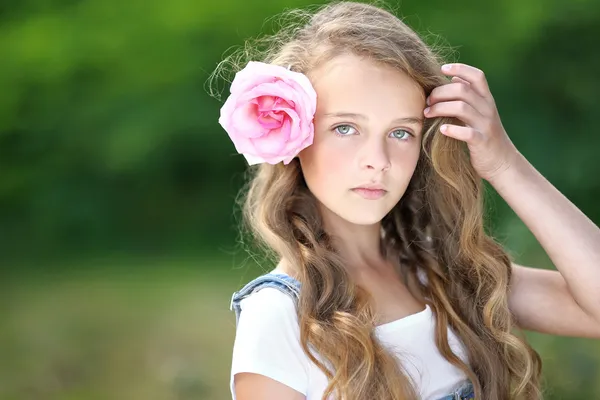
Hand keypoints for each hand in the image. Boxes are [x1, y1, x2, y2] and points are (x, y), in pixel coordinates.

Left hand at [423, 63, 518, 181]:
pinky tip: (442, 130)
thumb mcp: (480, 113)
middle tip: (427, 101)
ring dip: (440, 108)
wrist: (503, 162)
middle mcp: (488, 109)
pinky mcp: (482, 142)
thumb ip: (469, 97)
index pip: (477, 76)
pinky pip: (467, 133)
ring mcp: (486, 125)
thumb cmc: (485, 136)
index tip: (442, 69)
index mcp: (487, 100)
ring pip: (462, 108)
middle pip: (463, 90)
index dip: (460, 68)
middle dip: (440, 92)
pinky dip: (452, 130)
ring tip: (427, 113)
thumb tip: (453, 79)